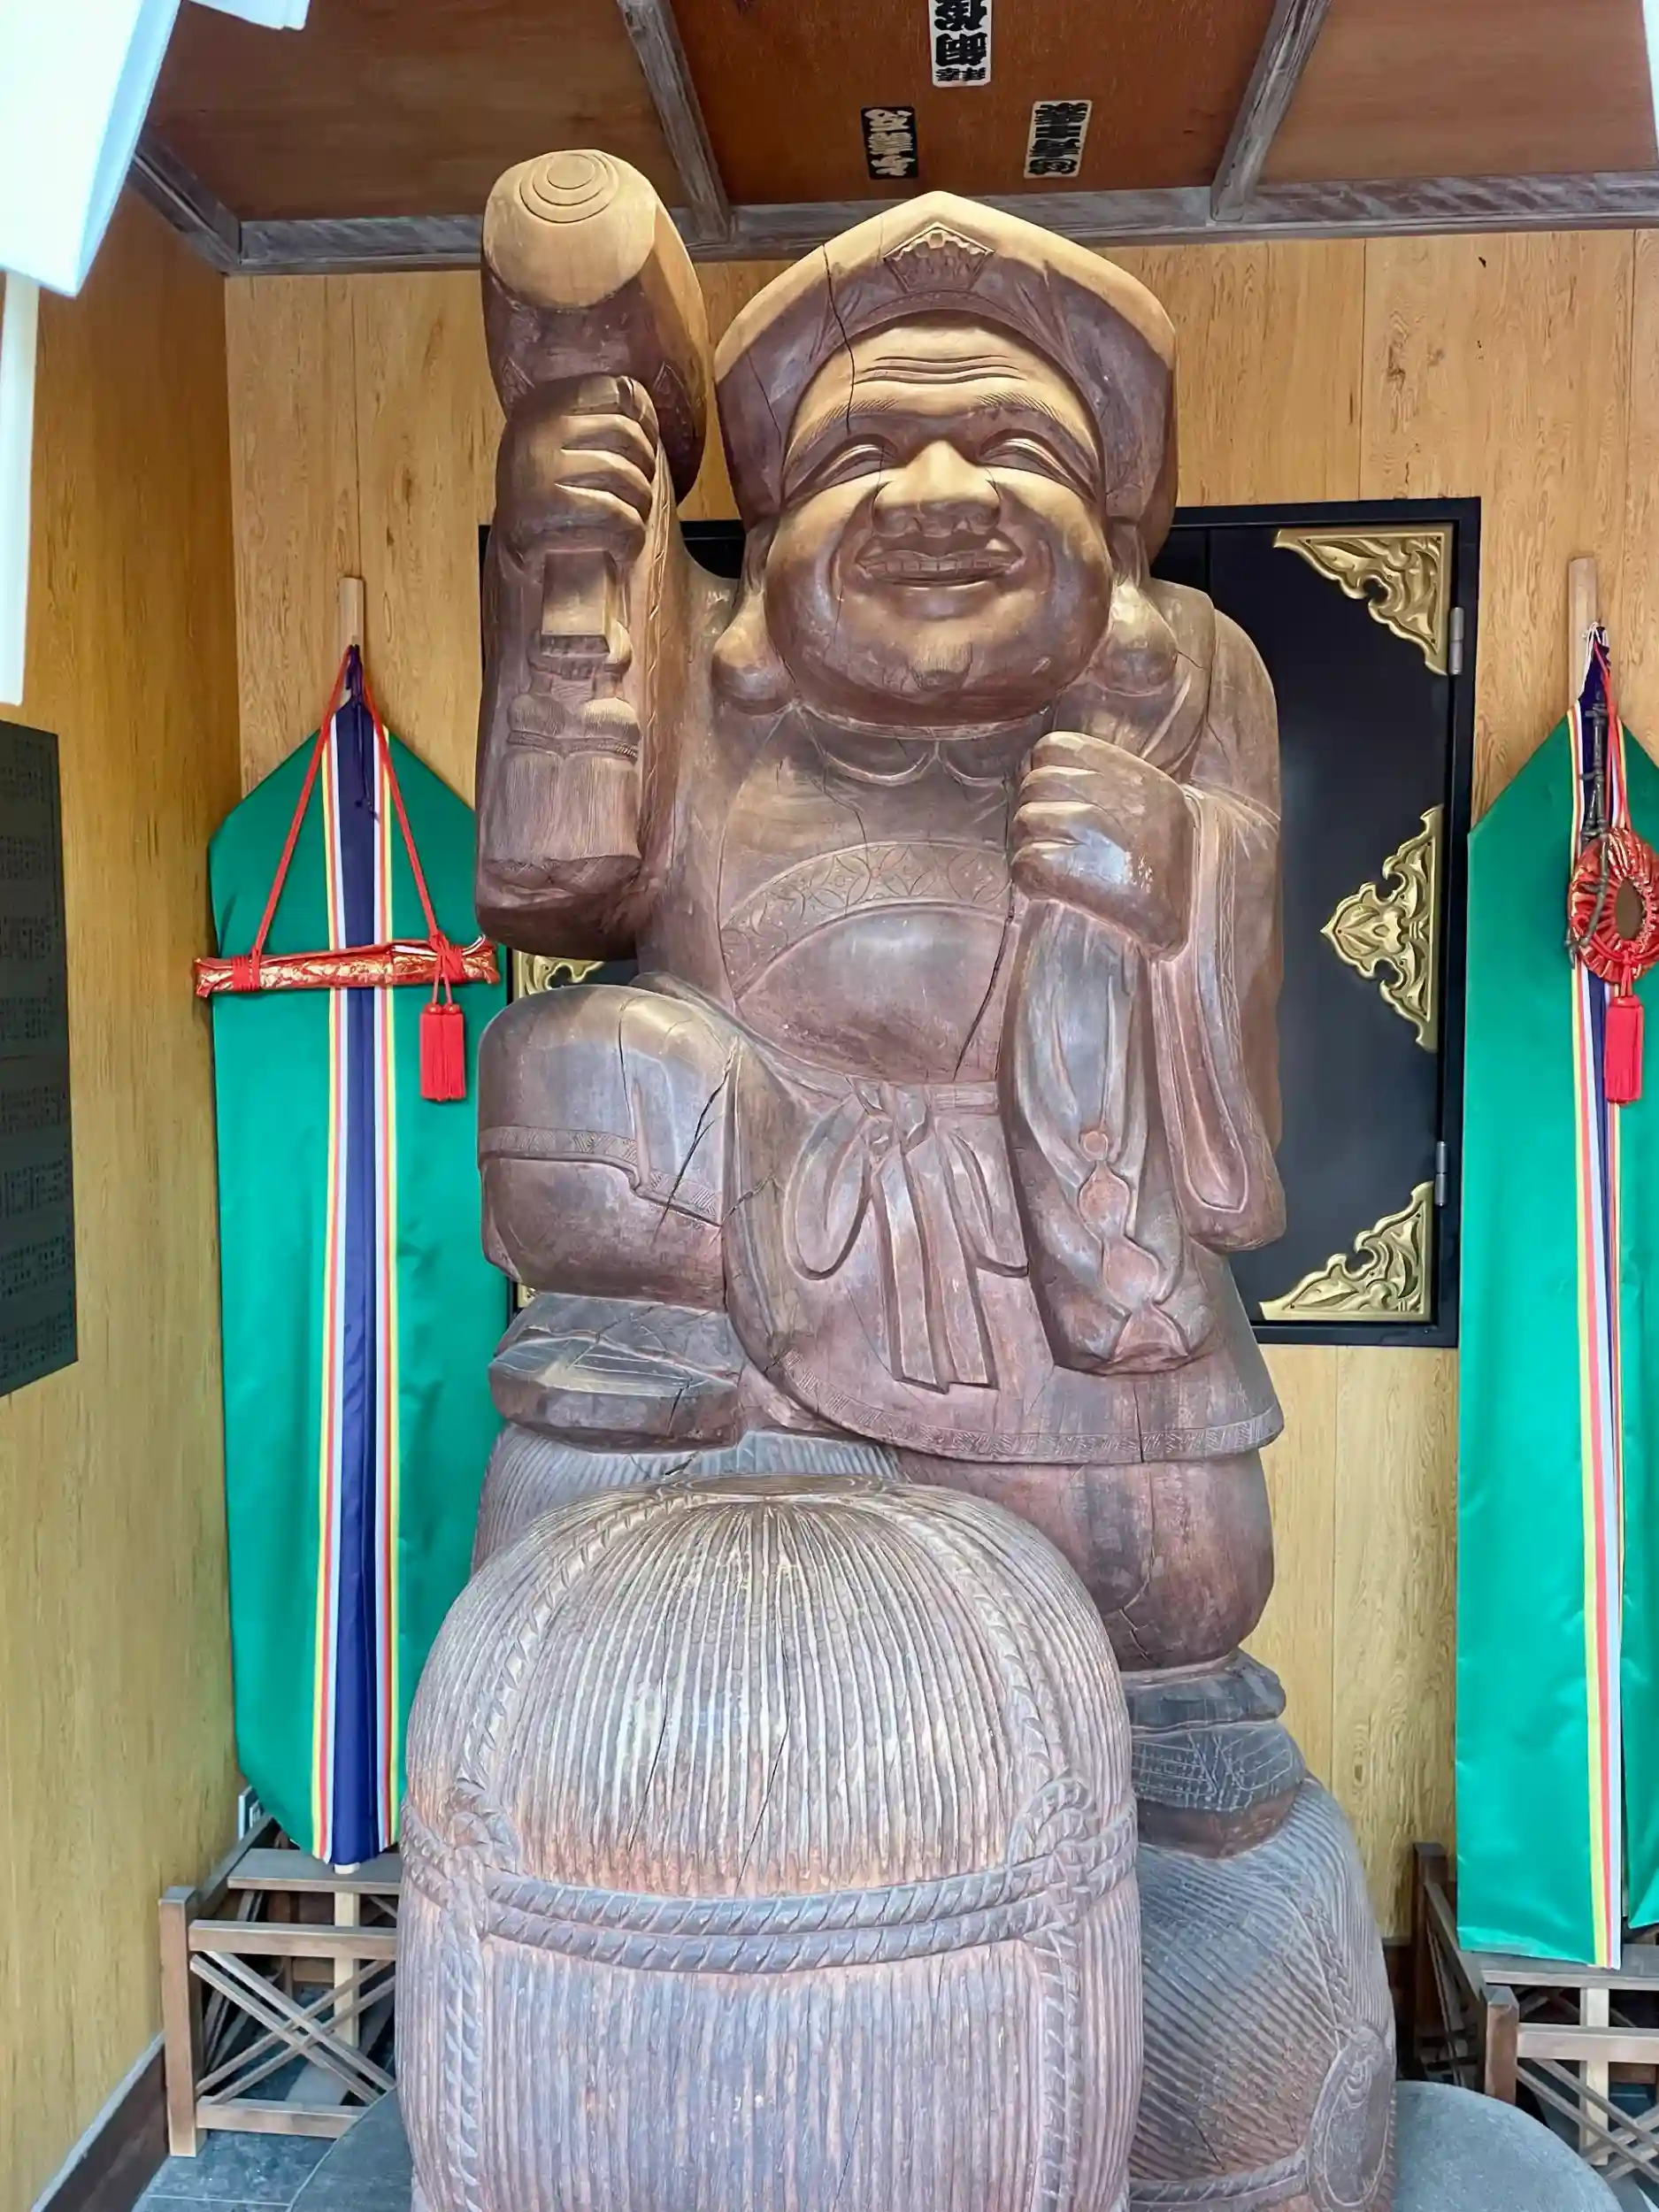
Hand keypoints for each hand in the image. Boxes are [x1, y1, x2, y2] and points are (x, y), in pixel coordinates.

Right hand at [498, 375, 659, 563]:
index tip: (649, 448)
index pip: (616, 392)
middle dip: (646, 469)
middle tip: (642, 495)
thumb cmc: (550, 501)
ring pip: (625, 476)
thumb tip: (644, 407)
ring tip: (634, 522)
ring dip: (641, 506)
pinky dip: (630, 535)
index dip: (645, 419)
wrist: (515, 555)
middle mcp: (538, 430)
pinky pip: (614, 515)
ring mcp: (540, 468)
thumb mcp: (561, 447)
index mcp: (543, 405)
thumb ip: (594, 422)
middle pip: (626, 435)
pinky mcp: (547, 510)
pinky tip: (624, 546)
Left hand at [1011, 729, 1192, 952]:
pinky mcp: (1078, 873)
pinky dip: (1028, 879)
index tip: (1046, 800)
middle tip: (1047, 843)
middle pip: (1034, 784)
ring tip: (1052, 869)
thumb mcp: (1152, 805)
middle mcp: (1114, 798)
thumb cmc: (1168, 866)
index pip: (1053, 749)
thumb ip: (1105, 781)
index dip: (1037, 772)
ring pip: (1024, 821)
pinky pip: (1025, 861)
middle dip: (1032, 813)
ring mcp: (1096, 833)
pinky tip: (1048, 890)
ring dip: (1027, 847)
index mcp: (1132, 776)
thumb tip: (1036, 771)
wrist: (1200, 917)